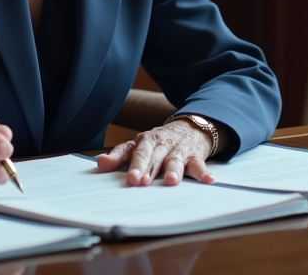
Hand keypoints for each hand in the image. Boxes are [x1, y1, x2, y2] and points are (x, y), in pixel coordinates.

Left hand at [95, 120, 214, 186]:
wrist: (191, 126)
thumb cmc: (160, 141)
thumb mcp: (139, 145)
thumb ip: (120, 155)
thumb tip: (100, 164)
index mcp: (144, 142)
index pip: (135, 152)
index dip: (131, 164)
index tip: (129, 178)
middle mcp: (160, 144)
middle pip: (152, 156)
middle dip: (146, 168)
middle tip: (140, 181)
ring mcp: (178, 149)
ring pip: (174, 159)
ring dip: (173, 169)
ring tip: (170, 181)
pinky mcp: (195, 155)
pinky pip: (199, 164)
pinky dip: (203, 172)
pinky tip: (208, 180)